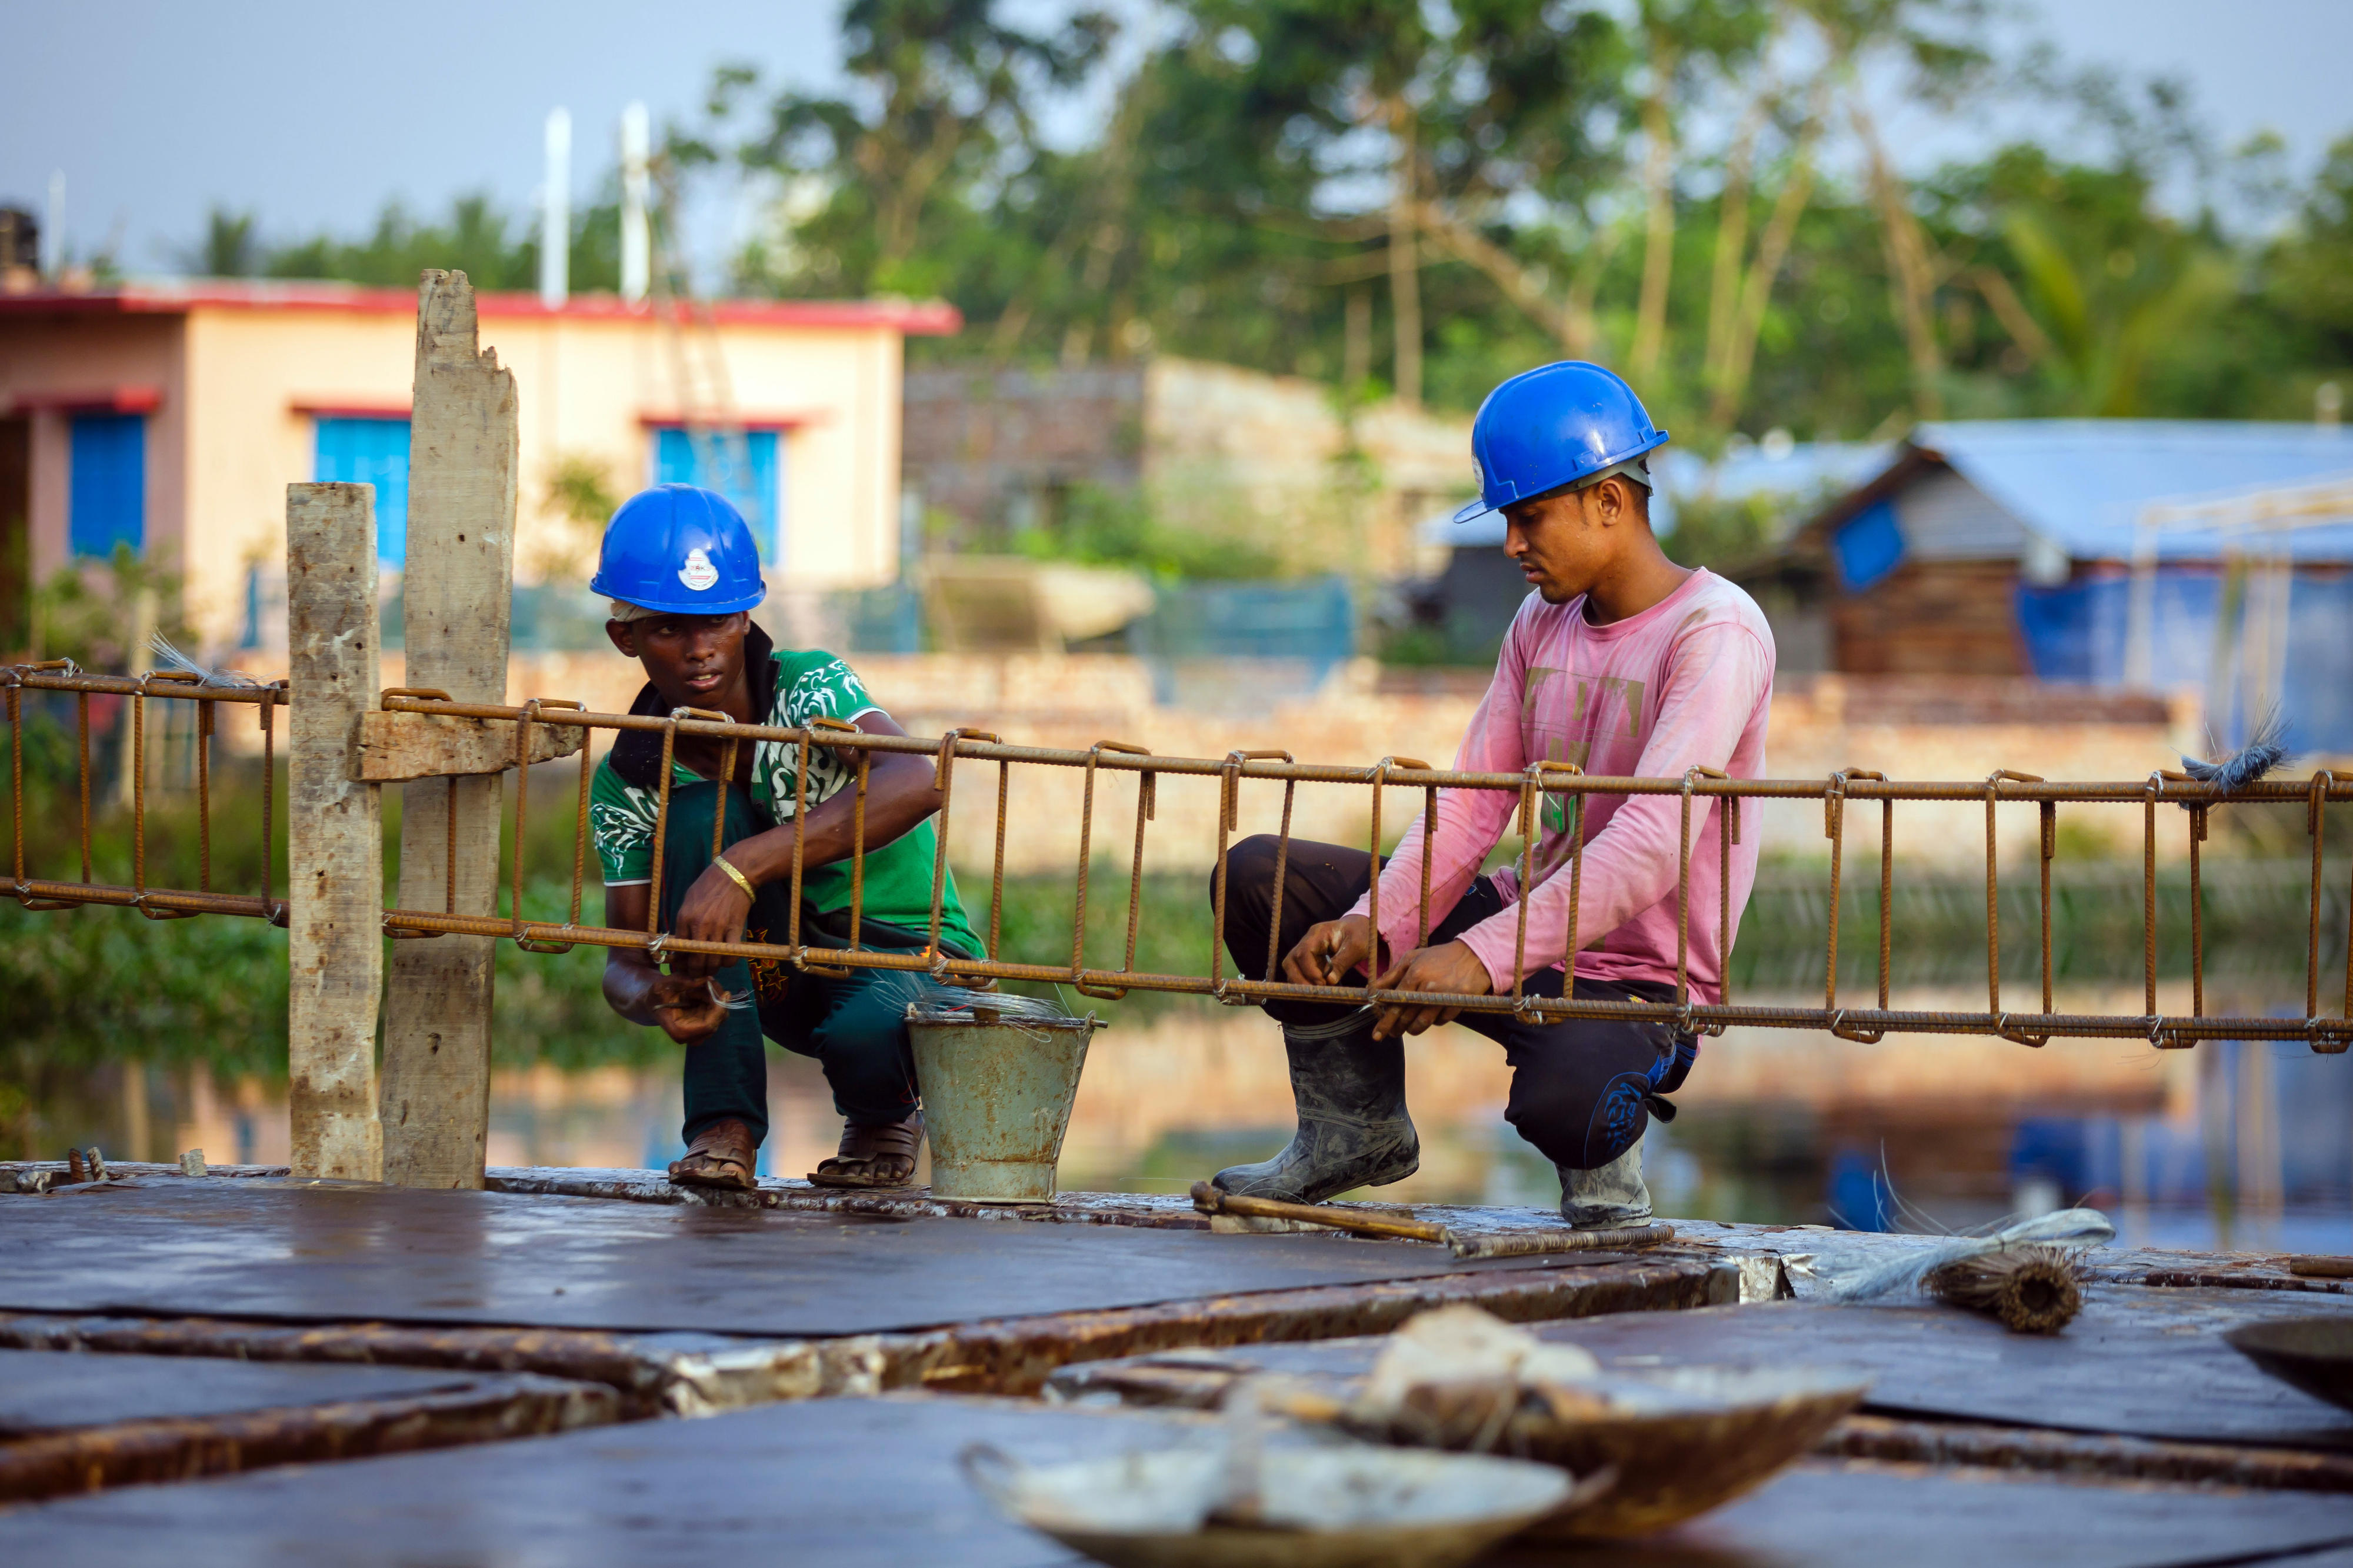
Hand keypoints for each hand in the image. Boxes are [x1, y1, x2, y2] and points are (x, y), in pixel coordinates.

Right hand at [645, 972, 728, 1043]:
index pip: (708, 1026)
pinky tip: (699, 991)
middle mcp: (692, 1036)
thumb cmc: (656, 996)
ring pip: (719, 1014)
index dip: (719, 1010)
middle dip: (717, 998)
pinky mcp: (704, 1024)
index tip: (724, 993)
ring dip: (713, 996)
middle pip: (717, 1020)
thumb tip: (706, 979)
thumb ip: (682, 981)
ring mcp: (699, 1032)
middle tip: (707, 981)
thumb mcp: (663, 985)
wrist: (654, 1003)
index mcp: (680, 1032)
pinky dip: (712, 998)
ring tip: (696, 986)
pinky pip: (717, 1011)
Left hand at [668, 863, 753, 979]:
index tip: (682, 967)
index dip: (680, 962)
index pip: (679, 949)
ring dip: (712, 969)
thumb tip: (680, 942)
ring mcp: (718, 928)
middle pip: (695, 959)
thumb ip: (683, 921)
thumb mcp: (688, 899)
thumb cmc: (709, 884)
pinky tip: (726, 960)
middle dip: (695, 972)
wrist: (734, 873)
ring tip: (711, 969)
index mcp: (684, 917)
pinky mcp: (735, 928)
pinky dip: (728, 962)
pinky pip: (731, 954)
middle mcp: (699, 925)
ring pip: (713, 960)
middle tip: (697, 974)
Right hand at [1282, 915, 1377, 988]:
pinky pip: (1301, 973)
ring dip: (1301, 982)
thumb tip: (1329, 981)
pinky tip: (1319, 988)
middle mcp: (1308, 941)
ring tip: (1318, 991)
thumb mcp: (1356, 947)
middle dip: (1299, 979)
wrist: (1360, 928)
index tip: (1322, 983)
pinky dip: (1307, 982)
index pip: (1304, 952)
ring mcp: (1307, 950)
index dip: (1309, 970)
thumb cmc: (1360, 934)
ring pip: (1292, 969)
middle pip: (1290, 961)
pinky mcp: (1310, 960)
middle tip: (1315, 991)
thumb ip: (1342, 963)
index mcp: (1318, 933)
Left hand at [1367, 940, 1493, 1039]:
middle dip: (1396, 1029)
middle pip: (1406, 1017)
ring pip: (1422, 1023)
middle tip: (1391, 1033)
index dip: (1384, 1022)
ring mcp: (1444, 997)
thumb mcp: (1414, 958)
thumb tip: (1374, 989)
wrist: (1475, 955)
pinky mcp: (1457, 1005)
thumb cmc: (1440, 956)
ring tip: (1408, 1029)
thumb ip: (1393, 974)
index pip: (1395, 1003)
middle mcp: (1428, 987)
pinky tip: (1430, 1017)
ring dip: (1412, 1030)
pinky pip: (1440, 1021)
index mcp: (1415, 974)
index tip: (1377, 1034)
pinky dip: (1433, 1022)